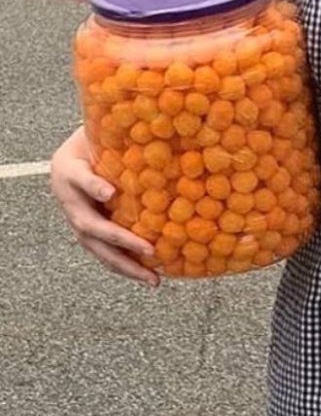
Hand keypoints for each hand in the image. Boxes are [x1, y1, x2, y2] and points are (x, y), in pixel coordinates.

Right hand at [50, 127, 159, 286]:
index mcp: (70, 172)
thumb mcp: (103, 137)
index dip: (93, 187)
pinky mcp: (90, 236)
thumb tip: (157, 142)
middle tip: (149, 249)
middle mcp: (69, 201)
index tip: (109, 192)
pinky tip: (151, 277)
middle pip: (90, 225)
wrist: (78, 156)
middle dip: (120, 240)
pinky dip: (128, 267)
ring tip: (153, 279)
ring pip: (98, 249)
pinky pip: (107, 255)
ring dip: (126, 266)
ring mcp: (78, 221)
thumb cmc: (98, 143)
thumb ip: (119, 142)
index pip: (80, 179)